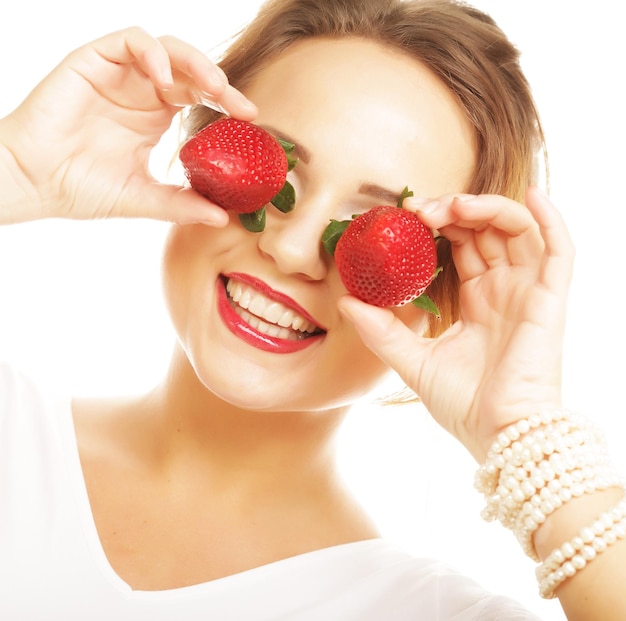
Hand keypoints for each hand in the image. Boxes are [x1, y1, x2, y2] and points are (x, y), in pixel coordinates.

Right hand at [0, 27, 256, 224]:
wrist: (35, 183)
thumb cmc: (82, 189)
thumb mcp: (144, 198)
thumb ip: (182, 203)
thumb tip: (223, 219)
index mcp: (156, 118)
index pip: (201, 100)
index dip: (227, 105)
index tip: (251, 120)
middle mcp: (142, 92)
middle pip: (191, 72)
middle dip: (220, 84)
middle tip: (240, 107)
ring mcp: (120, 75)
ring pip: (167, 49)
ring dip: (194, 63)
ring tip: (213, 89)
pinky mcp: (94, 61)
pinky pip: (130, 41)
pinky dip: (152, 53)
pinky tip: (164, 78)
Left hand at [338, 187, 574, 461]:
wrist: (497, 435)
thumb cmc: (462, 403)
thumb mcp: (412, 360)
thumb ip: (381, 330)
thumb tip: (346, 302)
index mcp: (477, 299)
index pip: (462, 244)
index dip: (439, 223)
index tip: (405, 213)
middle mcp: (504, 289)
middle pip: (485, 230)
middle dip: (453, 209)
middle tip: (418, 209)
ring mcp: (528, 291)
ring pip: (516, 230)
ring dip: (485, 207)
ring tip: (450, 206)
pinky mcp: (550, 299)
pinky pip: (559, 250)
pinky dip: (550, 219)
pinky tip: (530, 194)